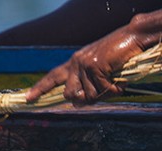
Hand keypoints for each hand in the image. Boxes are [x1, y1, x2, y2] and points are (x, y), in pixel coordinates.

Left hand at [24, 32, 144, 103]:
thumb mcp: (100, 70)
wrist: (132, 37)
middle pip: (69, 94)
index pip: (53, 76)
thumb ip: (88, 85)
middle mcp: (76, 62)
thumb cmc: (119, 55)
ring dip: (105, 94)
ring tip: (116, 84)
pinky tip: (120, 82)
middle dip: (85, 99)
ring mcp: (84, 64)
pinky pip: (102, 90)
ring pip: (88, 95)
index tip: (29, 98)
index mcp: (75, 62)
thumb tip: (77, 103)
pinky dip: (114, 90)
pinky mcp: (94, 66)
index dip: (41, 88)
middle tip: (103, 93)